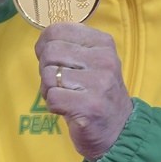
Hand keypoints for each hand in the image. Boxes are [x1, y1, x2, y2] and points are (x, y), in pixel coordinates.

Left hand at [35, 22, 133, 160]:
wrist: (119, 131)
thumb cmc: (97, 93)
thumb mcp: (91, 62)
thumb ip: (70, 47)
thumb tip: (42, 41)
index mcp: (103, 43)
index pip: (57, 30)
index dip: (44, 45)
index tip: (52, 60)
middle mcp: (104, 59)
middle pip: (50, 52)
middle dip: (46, 69)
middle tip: (59, 83)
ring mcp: (99, 83)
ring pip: (49, 75)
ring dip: (49, 89)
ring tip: (66, 96)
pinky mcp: (89, 106)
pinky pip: (52, 97)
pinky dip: (53, 105)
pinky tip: (66, 109)